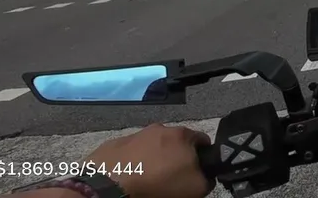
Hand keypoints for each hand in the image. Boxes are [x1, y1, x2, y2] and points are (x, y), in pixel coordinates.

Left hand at [85, 123, 211, 197]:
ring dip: (154, 158)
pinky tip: (130, 177)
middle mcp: (159, 128)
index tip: (198, 172)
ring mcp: (135, 134)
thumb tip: (205, 176)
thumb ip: (207, 179)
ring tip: (148, 179)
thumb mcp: (196, 188)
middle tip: (172, 177)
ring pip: (151, 146)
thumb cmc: (159, 184)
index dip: (204, 157)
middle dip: (176, 157)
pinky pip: (130, 154)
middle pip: (175, 143)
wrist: (111, 186)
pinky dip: (133, 162)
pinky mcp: (114, 145)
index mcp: (182, 134)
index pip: (203, 141)